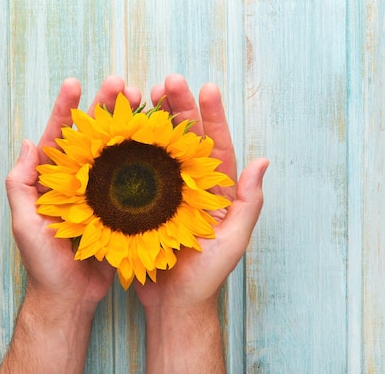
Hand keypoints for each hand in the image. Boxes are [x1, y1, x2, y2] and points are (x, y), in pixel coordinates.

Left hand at [5, 76, 142, 306]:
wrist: (69, 296)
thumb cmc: (42, 262)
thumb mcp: (24, 222)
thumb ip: (21, 184)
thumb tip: (29, 143)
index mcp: (52, 180)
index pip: (59, 136)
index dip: (66, 109)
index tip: (76, 84)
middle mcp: (78, 180)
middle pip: (93, 136)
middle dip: (106, 108)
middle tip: (124, 85)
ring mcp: (100, 193)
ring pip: (116, 152)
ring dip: (129, 127)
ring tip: (146, 104)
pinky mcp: (119, 209)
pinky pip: (133, 180)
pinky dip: (144, 159)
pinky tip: (157, 141)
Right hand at [134, 75, 267, 373]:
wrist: (173, 303)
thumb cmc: (206, 276)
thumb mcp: (232, 241)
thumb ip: (248, 203)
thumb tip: (263, 161)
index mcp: (215, 190)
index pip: (215, 146)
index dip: (212, 116)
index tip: (206, 88)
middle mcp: (190, 185)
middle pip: (185, 139)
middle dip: (178, 107)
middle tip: (167, 81)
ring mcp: (164, 192)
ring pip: (159, 148)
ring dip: (153, 120)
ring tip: (143, 94)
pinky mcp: (141, 203)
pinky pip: (135, 171)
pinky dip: (129, 149)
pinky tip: (121, 129)